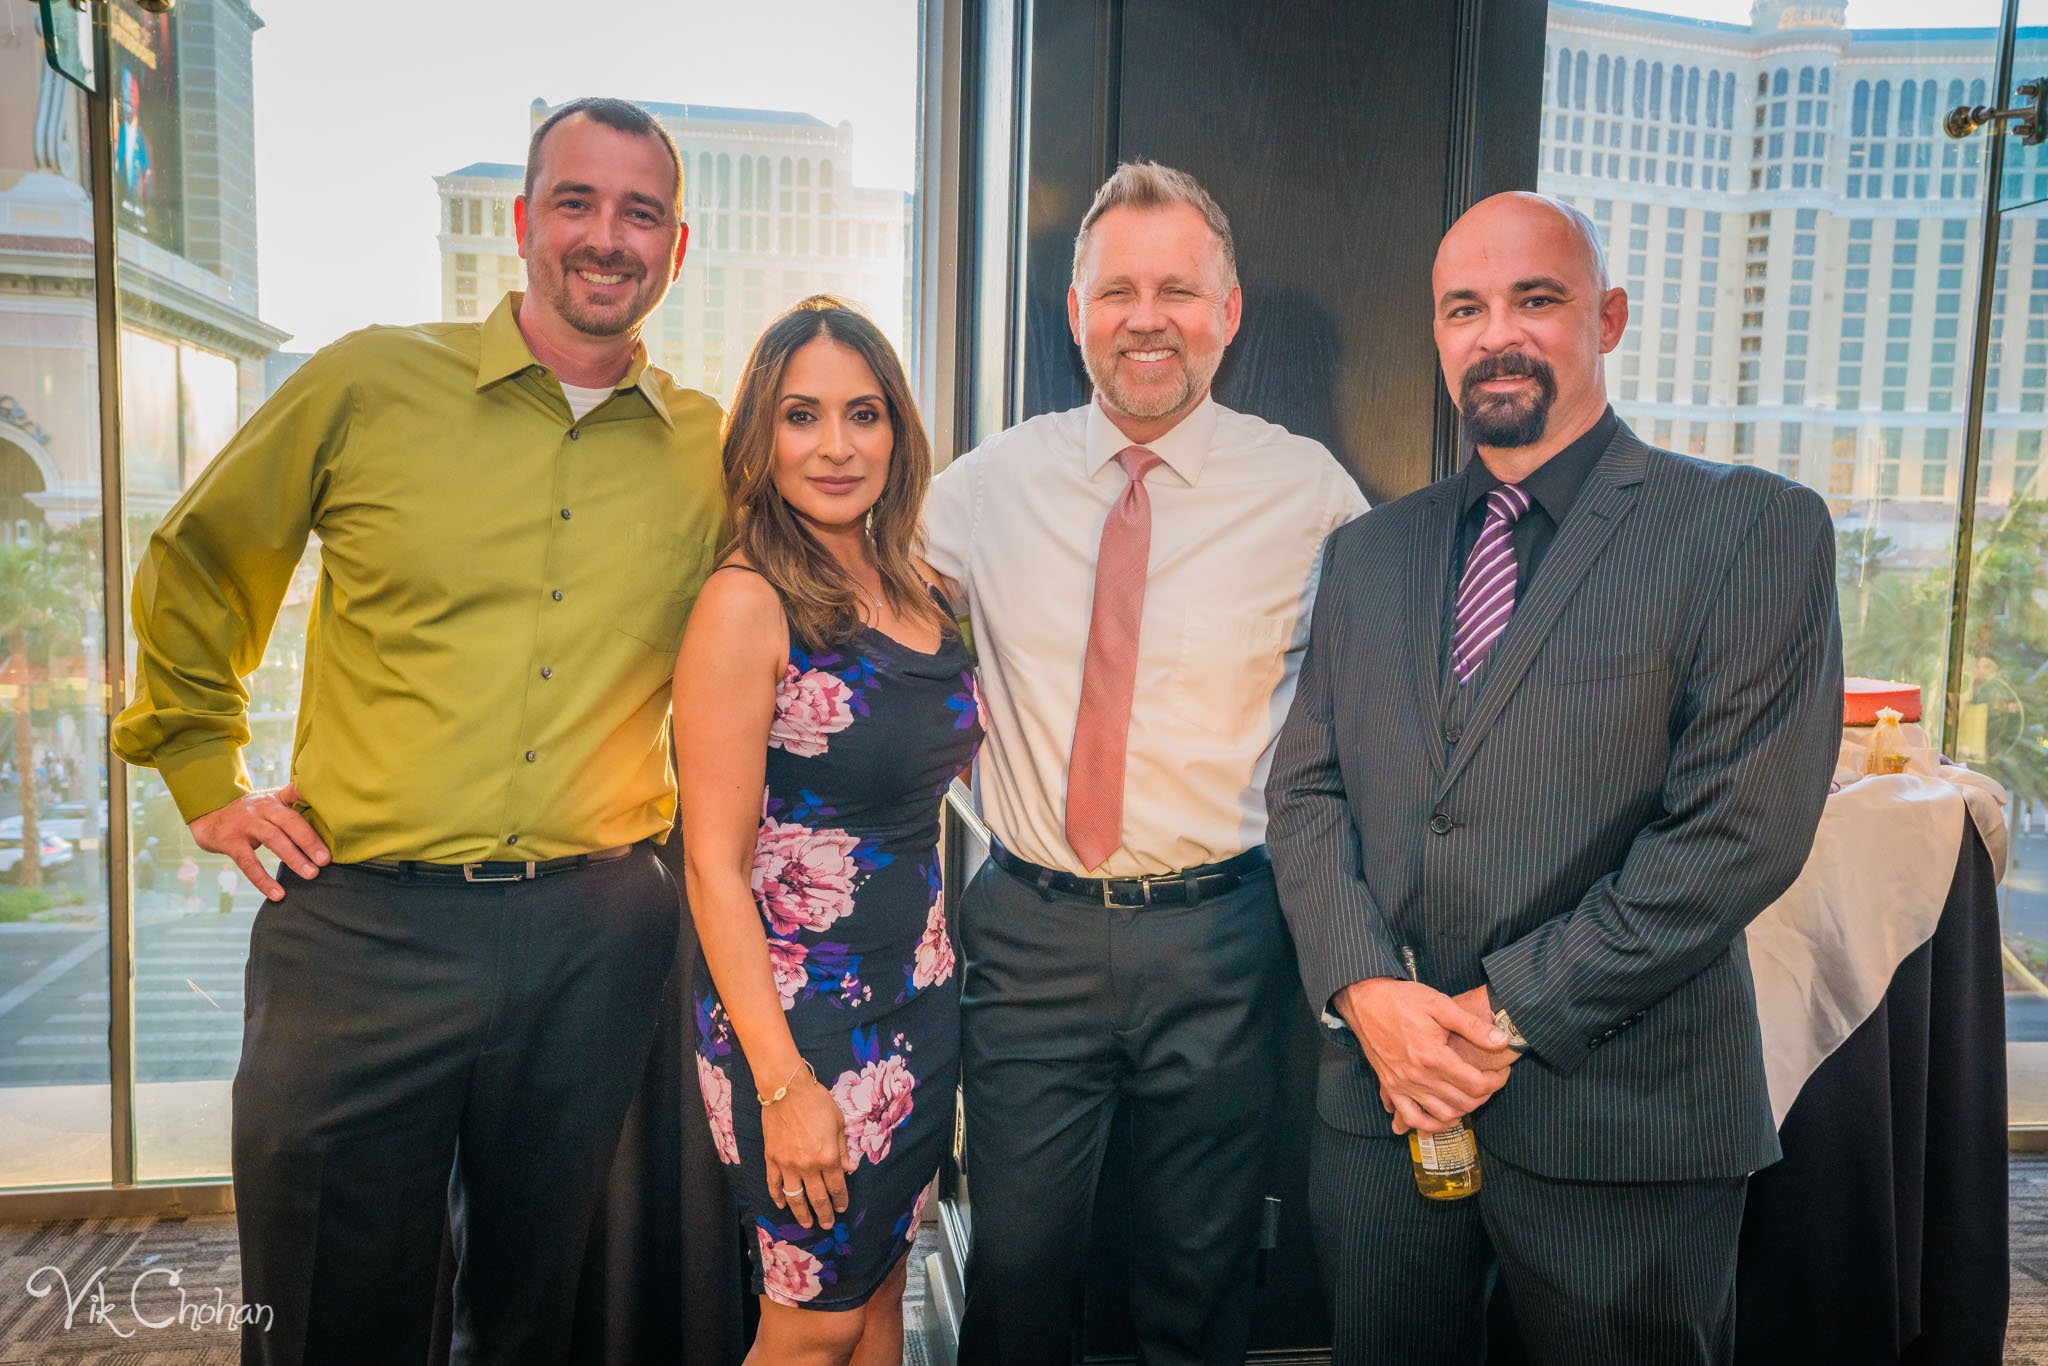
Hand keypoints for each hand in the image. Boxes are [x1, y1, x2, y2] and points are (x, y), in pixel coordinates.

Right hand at [187, 783, 327, 901]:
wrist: (208, 816)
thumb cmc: (249, 813)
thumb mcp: (270, 803)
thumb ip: (293, 805)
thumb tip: (328, 815)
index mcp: (275, 799)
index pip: (298, 793)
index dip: (313, 797)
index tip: (334, 809)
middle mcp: (262, 808)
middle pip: (289, 821)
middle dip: (309, 840)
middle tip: (326, 859)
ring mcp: (245, 824)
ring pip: (273, 839)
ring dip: (293, 858)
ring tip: (311, 874)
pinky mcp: (230, 842)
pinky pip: (249, 863)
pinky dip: (263, 880)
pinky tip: (278, 894)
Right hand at [759, 1068, 850, 1230]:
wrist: (786, 1090)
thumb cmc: (816, 1102)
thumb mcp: (838, 1122)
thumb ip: (843, 1149)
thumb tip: (849, 1169)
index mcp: (828, 1157)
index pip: (837, 1186)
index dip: (841, 1200)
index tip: (842, 1208)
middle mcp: (808, 1166)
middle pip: (818, 1198)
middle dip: (824, 1214)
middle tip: (828, 1224)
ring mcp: (787, 1165)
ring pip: (795, 1197)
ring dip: (802, 1213)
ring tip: (807, 1223)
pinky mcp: (772, 1159)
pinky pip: (774, 1184)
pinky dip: (777, 1197)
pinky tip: (781, 1205)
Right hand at [1335, 977, 1511, 1134]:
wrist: (1366, 1001)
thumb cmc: (1403, 1000)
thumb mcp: (1440, 1004)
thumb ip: (1472, 1025)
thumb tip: (1502, 1040)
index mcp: (1433, 1055)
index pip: (1476, 1084)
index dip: (1496, 1081)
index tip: (1502, 1071)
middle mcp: (1418, 1076)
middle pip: (1463, 1102)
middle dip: (1484, 1095)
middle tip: (1490, 1081)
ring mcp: (1402, 1085)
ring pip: (1442, 1115)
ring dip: (1462, 1111)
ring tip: (1471, 1096)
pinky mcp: (1390, 1087)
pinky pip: (1412, 1118)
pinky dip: (1429, 1125)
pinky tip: (1443, 1117)